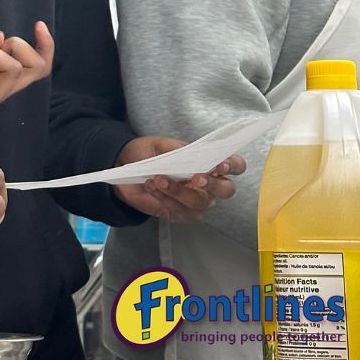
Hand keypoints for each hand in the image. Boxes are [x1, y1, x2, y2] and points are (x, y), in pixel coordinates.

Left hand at [112, 136, 246, 222]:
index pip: (235, 165)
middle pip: (226, 190)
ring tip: (158, 178)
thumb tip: (192, 155)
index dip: (232, 166)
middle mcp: (208, 184)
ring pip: (200, 203)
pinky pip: (180, 212)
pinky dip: (165, 198)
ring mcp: (196, 201)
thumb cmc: (148, 153)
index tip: (219, 166)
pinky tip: (152, 187)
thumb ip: (179, 150)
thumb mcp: (161, 145)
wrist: (124, 165)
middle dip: (212, 185)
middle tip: (194, 178)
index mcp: (208, 163)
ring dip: (178, 190)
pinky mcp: (180, 213)